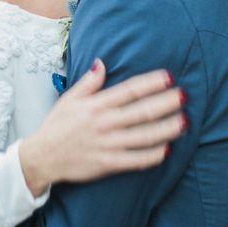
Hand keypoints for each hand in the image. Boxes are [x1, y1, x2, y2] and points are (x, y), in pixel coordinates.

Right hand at [19, 59, 186, 196]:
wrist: (42, 157)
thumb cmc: (57, 125)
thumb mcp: (70, 98)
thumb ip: (90, 82)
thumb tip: (102, 62)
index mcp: (97, 104)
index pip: (130, 90)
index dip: (151, 83)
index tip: (169, 77)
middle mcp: (105, 123)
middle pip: (143, 111)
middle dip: (166, 103)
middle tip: (184, 96)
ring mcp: (107, 144)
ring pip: (144, 136)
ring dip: (167, 128)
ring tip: (185, 121)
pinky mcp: (108, 164)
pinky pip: (136, 160)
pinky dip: (153, 155)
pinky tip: (167, 149)